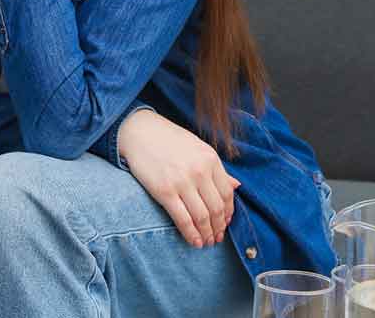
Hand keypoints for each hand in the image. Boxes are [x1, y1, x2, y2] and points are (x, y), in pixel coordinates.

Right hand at [116, 109, 238, 248]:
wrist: (138, 131)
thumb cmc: (168, 139)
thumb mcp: (197, 148)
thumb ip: (216, 168)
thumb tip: (236, 186)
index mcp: (210, 159)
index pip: (227, 193)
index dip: (229, 212)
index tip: (226, 222)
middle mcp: (200, 171)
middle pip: (217, 208)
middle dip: (219, 227)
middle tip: (217, 237)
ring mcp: (182, 182)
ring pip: (202, 217)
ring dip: (207, 234)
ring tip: (207, 242)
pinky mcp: (165, 191)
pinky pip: (183, 219)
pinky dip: (191, 234)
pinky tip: (195, 241)